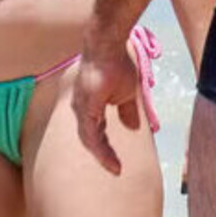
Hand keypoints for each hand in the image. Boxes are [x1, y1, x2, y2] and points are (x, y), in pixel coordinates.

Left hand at [72, 41, 140, 176]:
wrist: (109, 47)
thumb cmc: (116, 65)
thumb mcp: (126, 94)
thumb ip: (127, 111)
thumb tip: (133, 127)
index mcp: (89, 106)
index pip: (96, 131)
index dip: (105, 147)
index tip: (117, 161)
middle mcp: (81, 108)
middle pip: (90, 138)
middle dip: (102, 155)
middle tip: (115, 169)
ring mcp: (81, 108)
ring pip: (89, 139)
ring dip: (102, 155)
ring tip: (115, 168)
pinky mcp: (85, 107)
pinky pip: (90, 133)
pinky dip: (100, 148)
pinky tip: (109, 157)